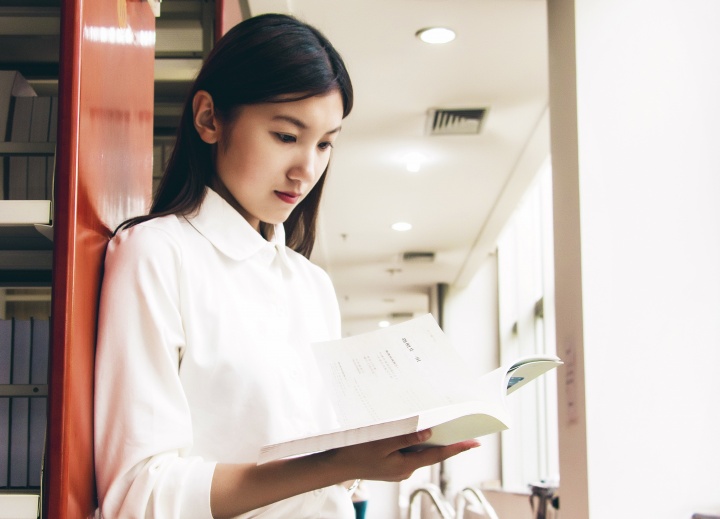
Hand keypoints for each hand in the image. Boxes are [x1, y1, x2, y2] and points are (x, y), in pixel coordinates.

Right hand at [322, 429, 480, 482]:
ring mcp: (398, 468)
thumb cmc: (356, 453)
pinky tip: (407, 429)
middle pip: (430, 452)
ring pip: (417, 451)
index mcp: (406, 465)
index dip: (458, 448)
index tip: (475, 442)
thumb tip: (428, 433)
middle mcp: (405, 469)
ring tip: (433, 422)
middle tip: (459, 425)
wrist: (335, 466)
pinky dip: (410, 441)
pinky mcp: (390, 464)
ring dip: (424, 438)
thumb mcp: (381, 443)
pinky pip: (406, 451)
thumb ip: (406, 437)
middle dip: (443, 439)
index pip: (438, 455)